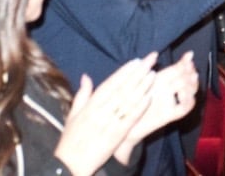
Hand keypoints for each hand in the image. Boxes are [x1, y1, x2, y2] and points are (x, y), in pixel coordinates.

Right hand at [57, 57, 156, 175]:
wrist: (71, 164)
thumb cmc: (71, 139)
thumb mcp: (73, 115)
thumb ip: (82, 94)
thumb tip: (86, 76)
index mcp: (90, 105)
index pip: (110, 84)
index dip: (123, 72)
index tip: (136, 61)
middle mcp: (100, 111)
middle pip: (122, 88)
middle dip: (138, 73)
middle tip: (151, 60)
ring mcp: (109, 123)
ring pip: (128, 101)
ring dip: (142, 87)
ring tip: (153, 74)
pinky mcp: (116, 135)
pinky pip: (130, 119)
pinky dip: (140, 108)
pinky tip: (149, 98)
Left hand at [120, 53, 198, 158]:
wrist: (123, 123)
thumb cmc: (126, 102)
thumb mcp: (136, 82)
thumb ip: (144, 69)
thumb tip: (153, 55)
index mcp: (159, 80)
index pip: (179, 69)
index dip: (185, 63)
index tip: (189, 56)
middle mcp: (167, 91)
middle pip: (188, 79)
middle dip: (191, 72)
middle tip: (192, 68)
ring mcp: (169, 103)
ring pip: (190, 92)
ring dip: (192, 85)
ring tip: (192, 78)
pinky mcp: (168, 115)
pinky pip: (184, 109)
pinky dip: (188, 101)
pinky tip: (182, 95)